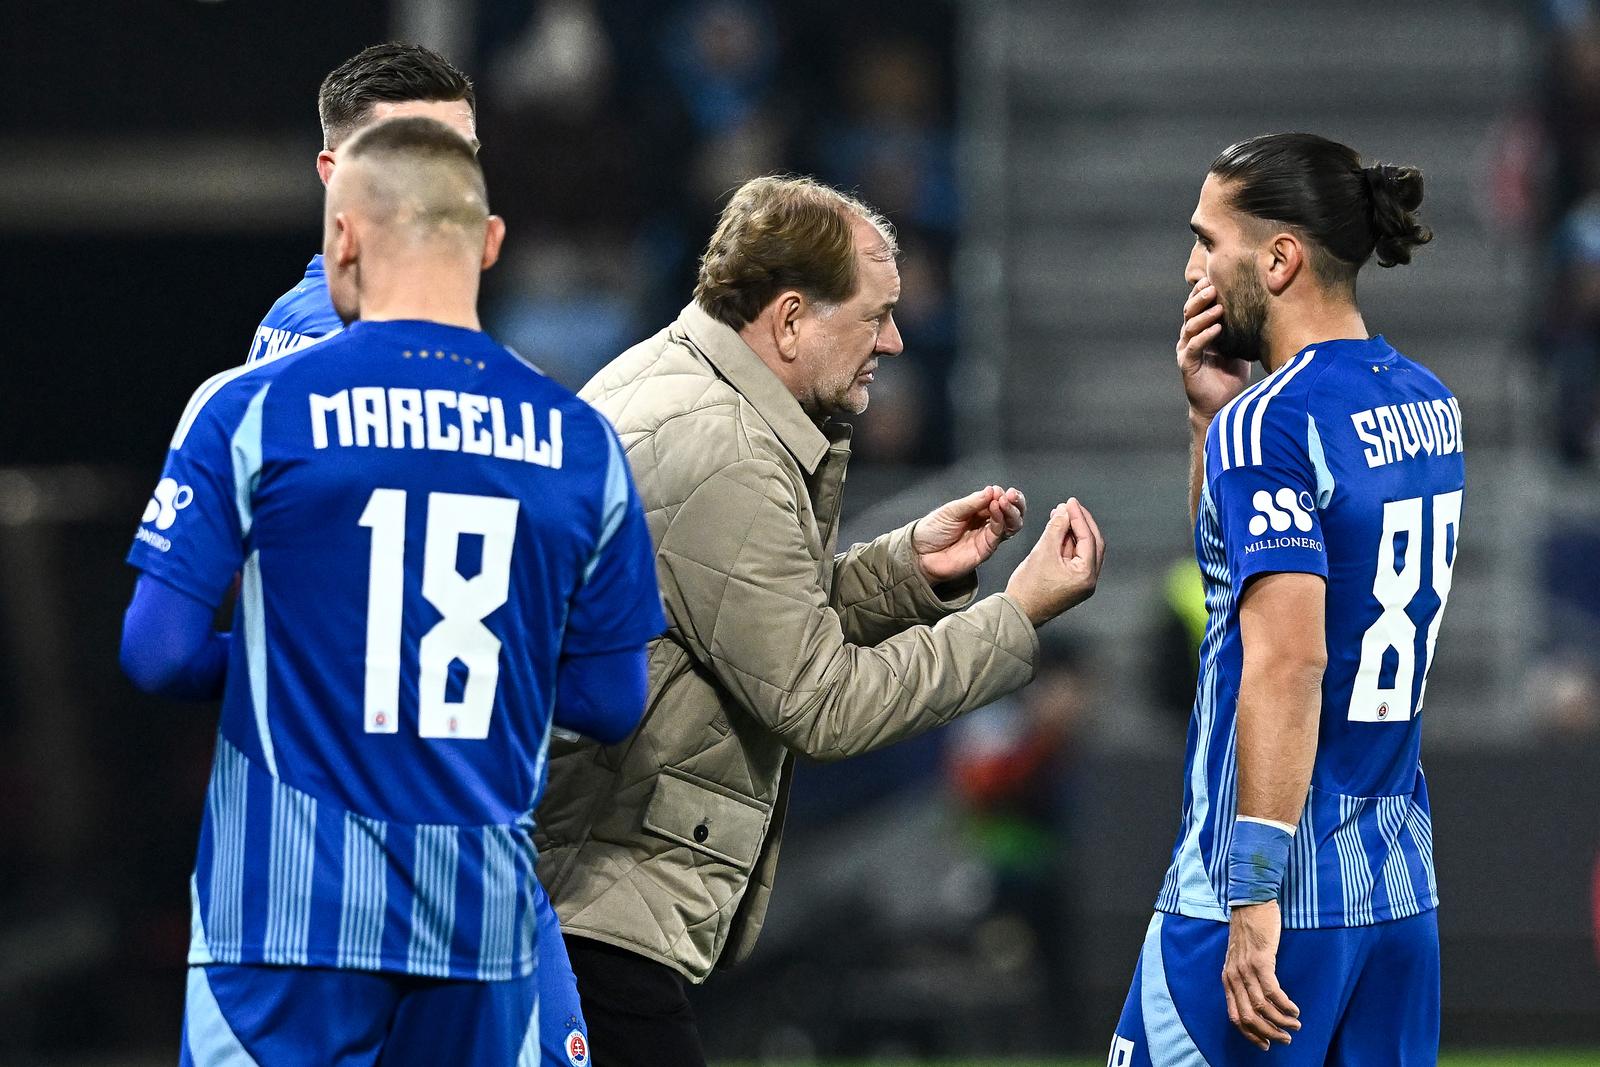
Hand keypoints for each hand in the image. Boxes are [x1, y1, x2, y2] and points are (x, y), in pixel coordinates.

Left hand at [913, 485, 1025, 583]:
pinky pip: (999, 535)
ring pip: (1011, 525)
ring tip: (1005, 501)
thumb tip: (992, 490)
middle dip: (1016, 502)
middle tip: (1011, 495)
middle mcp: (986, 524)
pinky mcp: (985, 550)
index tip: (999, 490)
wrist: (920, 554)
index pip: (998, 501)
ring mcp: (987, 537)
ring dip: (1012, 511)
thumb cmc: (932, 531)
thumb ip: (972, 502)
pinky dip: (1001, 521)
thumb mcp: (951, 510)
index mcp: (978, 512)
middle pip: (1010, 513)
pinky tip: (996, 509)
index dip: (1002, 494)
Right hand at [1003, 498, 1103, 625]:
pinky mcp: (1072, 583)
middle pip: (1092, 543)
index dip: (1079, 516)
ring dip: (1073, 531)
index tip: (1070, 502)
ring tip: (1060, 515)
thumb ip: (1056, 528)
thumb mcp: (1042, 551)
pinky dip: (1068, 543)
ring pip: (1083, 549)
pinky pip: (1074, 558)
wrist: (1017, 611)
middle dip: (1080, 522)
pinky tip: (1058, 531)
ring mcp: (1081, 583)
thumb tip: (1065, 510)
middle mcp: (1089, 580)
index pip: (1088, 538)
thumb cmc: (1028, 587)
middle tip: (1070, 506)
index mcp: (1086, 575)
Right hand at [1177, 277, 1250, 422]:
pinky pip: (1194, 347)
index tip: (1215, 278)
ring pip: (1190, 327)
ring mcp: (1187, 351)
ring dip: (1204, 315)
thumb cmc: (1229, 375)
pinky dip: (1205, 336)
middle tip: (1213, 286)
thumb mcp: (1238, 347)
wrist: (1219, 404)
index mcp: (1200, 331)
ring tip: (1218, 306)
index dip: (1203, 292)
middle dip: (1201, 298)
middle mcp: (1190, 338)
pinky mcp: (1187, 365)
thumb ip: (1241, 329)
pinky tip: (1217, 329)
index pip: (1198, 307)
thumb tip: (1264, 307)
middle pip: (1190, 312)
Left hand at [1222, 901, 1300, 1050]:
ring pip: (1262, 1007)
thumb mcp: (1239, 957)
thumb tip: (1256, 1000)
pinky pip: (1273, 991)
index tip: (1266, 1044)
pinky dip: (1285, 1005)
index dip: (1251, 1034)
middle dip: (1269, 1033)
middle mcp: (1233, 976)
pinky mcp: (1260, 960)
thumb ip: (1243, 977)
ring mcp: (1245, 969)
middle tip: (1285, 1039)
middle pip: (1249, 1017)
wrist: (1250, 902)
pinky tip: (1295, 1009)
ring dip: (1281, 1021)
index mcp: (1227, 978)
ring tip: (1295, 1025)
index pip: (1234, 1016)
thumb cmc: (1248, 930)